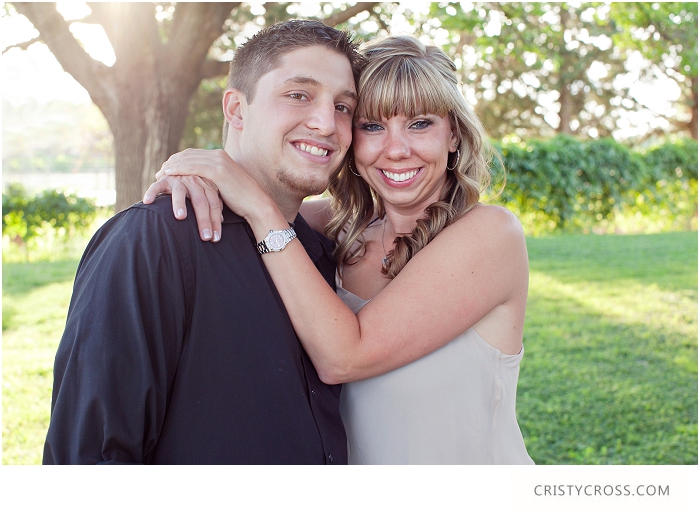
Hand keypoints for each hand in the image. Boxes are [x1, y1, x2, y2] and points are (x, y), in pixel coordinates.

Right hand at [143, 173, 223, 241]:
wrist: (181, 165)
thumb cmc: (197, 186)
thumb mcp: (208, 192)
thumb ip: (214, 204)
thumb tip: (221, 221)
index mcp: (208, 186)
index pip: (214, 205)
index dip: (215, 222)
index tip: (215, 239)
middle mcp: (194, 181)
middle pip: (200, 201)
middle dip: (204, 220)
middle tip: (205, 237)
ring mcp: (179, 180)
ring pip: (180, 192)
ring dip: (180, 203)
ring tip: (181, 217)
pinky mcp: (164, 179)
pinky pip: (157, 186)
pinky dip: (152, 193)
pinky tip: (147, 202)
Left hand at [156, 148, 274, 225]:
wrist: (256, 204)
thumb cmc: (241, 200)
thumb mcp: (225, 185)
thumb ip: (213, 180)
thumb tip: (201, 186)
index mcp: (220, 157)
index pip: (193, 154)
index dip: (178, 161)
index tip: (167, 169)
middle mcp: (219, 155)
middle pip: (188, 154)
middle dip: (172, 162)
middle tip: (160, 171)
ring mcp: (219, 161)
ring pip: (188, 159)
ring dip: (172, 166)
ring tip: (161, 174)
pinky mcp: (218, 171)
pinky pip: (193, 167)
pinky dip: (179, 169)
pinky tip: (168, 174)